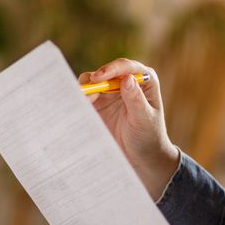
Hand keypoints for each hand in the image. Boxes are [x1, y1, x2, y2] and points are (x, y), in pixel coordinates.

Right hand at [80, 59, 179, 199]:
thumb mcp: (144, 119)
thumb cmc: (149, 136)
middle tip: (83, 92)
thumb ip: (136, 99)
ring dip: (84, 90)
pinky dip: (79, 100)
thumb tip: (126, 78)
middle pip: (106, 73)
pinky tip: (76, 107)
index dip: (111, 69)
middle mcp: (126, 82)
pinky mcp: (98, 104)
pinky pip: (85, 97)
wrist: (141, 157)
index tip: (99, 77)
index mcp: (144, 80)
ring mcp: (110, 92)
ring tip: (80, 102)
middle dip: (93, 80)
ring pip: (92, 83)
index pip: (126, 67)